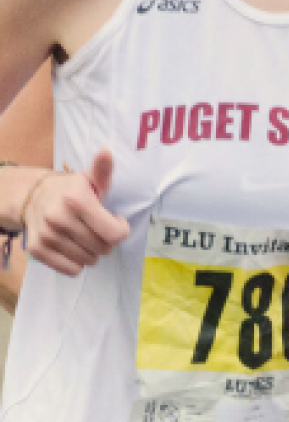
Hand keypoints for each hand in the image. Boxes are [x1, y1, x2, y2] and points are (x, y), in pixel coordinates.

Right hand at [21, 152, 126, 276]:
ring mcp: (47, 236)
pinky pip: (70, 270)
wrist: (32, 197)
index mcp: (76, 200)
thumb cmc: (71, 189)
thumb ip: (103, 169)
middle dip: (107, 241)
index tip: (115, 220)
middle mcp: (59, 219)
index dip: (121, 229)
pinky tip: (73, 247)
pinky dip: (77, 263)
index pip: (115, 234)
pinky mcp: (37, 250)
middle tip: (98, 229)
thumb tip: (106, 152)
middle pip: (103, 248)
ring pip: (88, 261)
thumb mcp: (90, 178)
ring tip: (85, 237)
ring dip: (92, 252)